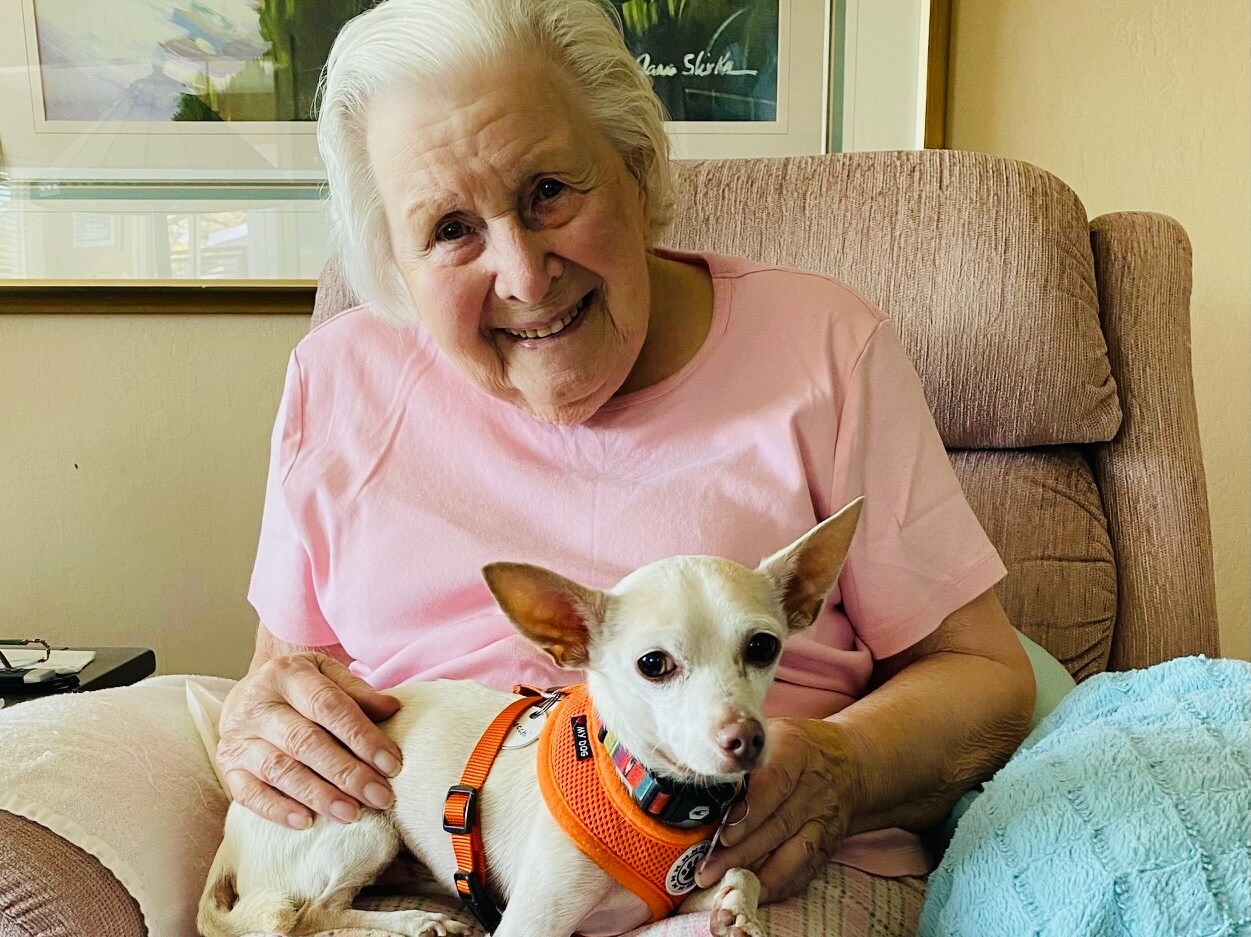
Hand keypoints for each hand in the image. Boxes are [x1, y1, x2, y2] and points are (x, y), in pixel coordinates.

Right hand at [216, 651, 403, 828]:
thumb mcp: (328, 676)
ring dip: (319, 795)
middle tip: (380, 796)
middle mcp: (257, 704)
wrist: (252, 688)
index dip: (362, 736)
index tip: (392, 763)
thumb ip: (358, 693)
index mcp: (286, 674)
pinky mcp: (227, 766)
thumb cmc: (300, 686)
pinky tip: (306, 821)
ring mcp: (238, 737)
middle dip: (347, 773)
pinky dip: (277, 809)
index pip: (328, 706)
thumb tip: (392, 709)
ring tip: (352, 813)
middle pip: (305, 742)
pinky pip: (249, 793)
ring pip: (280, 770)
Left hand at [695, 718, 860, 902]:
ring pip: (794, 852)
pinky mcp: (829, 843)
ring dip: (758, 873)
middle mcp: (814, 788)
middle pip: (778, 824)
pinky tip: (754, 892)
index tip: (723, 834)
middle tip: (706, 870)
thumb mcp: (772, 733)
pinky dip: (780, 884)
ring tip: (725, 885)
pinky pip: (806, 869)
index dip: (750, 811)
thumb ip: (741, 751)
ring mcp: (824, 819)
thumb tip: (698, 769)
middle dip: (740, 852)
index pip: (774, 783)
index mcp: (796, 752)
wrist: (852, 761)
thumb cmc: (796, 746)